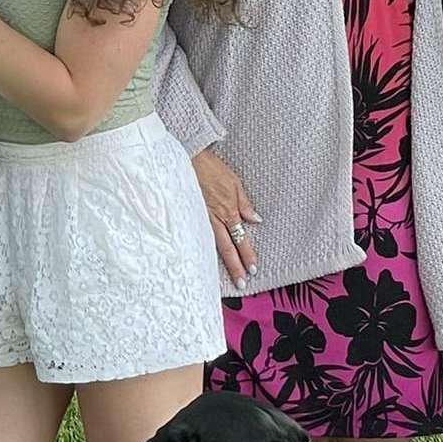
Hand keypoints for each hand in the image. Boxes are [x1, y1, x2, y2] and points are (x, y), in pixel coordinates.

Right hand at [191, 148, 259, 283]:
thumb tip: (255, 219)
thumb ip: (244, 203)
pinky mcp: (188, 214)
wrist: (187, 158)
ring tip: (227, 275)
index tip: (252, 269)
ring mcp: (199, 218)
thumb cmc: (211, 168)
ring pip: (212, 245)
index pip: (239, 238)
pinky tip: (203, 258)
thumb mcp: (234, 182)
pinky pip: (198, 235)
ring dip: (221, 262)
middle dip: (235, 266)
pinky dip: (202, 248)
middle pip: (227, 247)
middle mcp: (214, 218)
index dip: (246, 255)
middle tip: (242, 282)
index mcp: (228, 210)